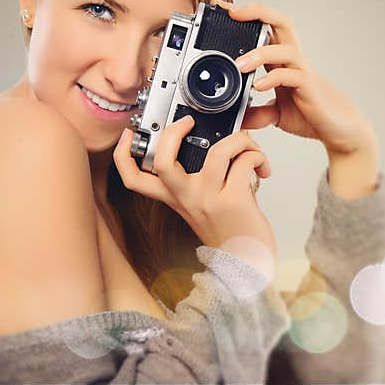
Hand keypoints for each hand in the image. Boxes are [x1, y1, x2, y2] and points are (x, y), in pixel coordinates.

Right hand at [113, 117, 276, 271]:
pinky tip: (262, 167)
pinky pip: (244, 161)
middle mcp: (187, 198)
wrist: (248, 263)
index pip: (134, 179)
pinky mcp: (234, 200)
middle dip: (174, 131)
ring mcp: (209, 199)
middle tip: (190, 122)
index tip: (128, 135)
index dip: (123, 155)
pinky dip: (256, 156)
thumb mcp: (201, 207)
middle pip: (162, 160)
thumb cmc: (230, 233)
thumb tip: (212, 143)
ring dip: (240, 139)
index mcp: (175, 198)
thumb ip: (196, 181)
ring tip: (248, 145)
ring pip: (218, 151)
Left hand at [210, 0, 376, 158]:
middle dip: (257, 12)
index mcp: (282, 61)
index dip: (246, 15)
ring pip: (284, 49)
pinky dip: (273, 79)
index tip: (222, 7)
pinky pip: (291, 76)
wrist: (338, 129)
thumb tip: (237, 118)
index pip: (265, 29)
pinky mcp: (309, 86)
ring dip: (260, 53)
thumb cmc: (311, 114)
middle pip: (281, 22)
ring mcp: (302, 71)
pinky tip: (259, 86)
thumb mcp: (277, 114)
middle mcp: (292, 60)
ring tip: (239, 64)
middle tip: (232, 12)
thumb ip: (257, 113)